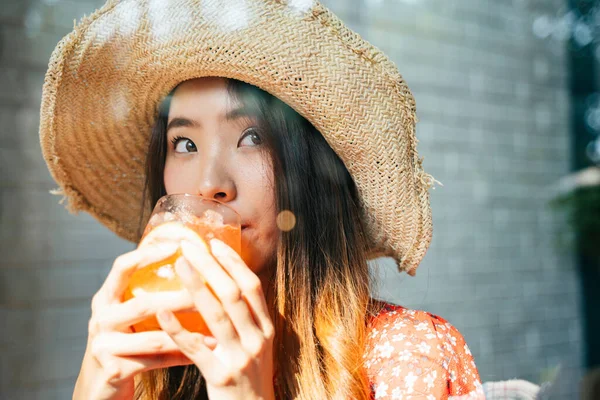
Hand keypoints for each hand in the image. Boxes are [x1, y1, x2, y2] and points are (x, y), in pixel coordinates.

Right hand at [73, 244, 205, 399]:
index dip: (148, 254)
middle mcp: (100, 318)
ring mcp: (103, 346)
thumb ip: (146, 294)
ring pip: (153, 336)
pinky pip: (156, 361)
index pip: (122, 267)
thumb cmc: (124, 344)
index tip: (178, 245)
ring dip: (189, 332)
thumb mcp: (126, 316)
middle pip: (144, 303)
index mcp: (105, 298)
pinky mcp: (113, 370)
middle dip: (180, 297)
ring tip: (216, 326)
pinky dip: (184, 355)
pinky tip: (206, 349)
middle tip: (209, 291)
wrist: (99, 387)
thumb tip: (190, 265)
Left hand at [156, 238, 275, 399]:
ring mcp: (240, 358)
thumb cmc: (248, 379)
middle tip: (190, 245)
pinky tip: (161, 313)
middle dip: (212, 265)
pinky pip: (196, 349)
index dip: (234, 262)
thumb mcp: (256, 347)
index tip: (215, 242)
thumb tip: (223, 286)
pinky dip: (178, 328)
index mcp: (266, 329)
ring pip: (217, 315)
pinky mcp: (221, 377)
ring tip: (178, 264)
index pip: (253, 287)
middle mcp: (257, 340)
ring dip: (196, 286)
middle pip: (234, 294)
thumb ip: (245, 321)